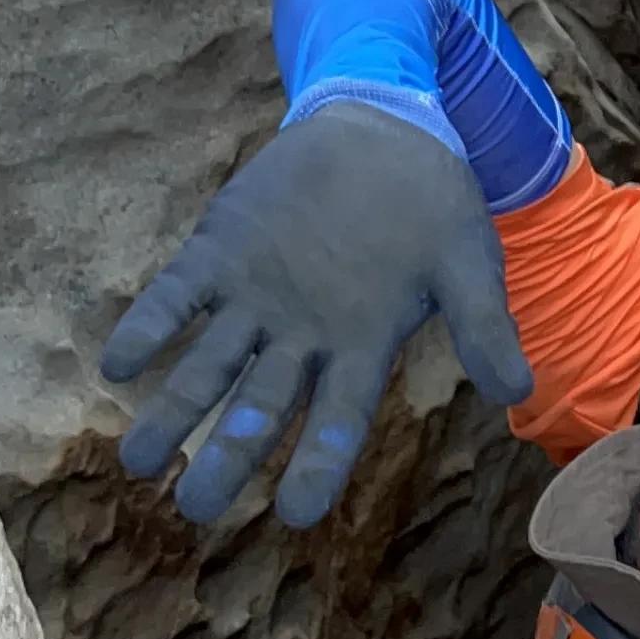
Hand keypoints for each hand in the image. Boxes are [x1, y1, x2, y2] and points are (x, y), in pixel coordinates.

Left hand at [100, 101, 532, 527]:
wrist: (383, 124)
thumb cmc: (432, 202)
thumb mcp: (468, 261)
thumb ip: (485, 325)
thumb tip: (519, 389)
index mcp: (361, 349)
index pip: (338, 422)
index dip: (318, 466)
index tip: (295, 514)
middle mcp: (300, 338)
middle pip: (260, 409)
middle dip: (227, 456)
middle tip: (195, 506)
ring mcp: (255, 298)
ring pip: (207, 368)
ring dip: (172, 410)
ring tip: (137, 459)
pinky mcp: (218, 253)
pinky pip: (175, 299)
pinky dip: (148, 328)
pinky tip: (119, 362)